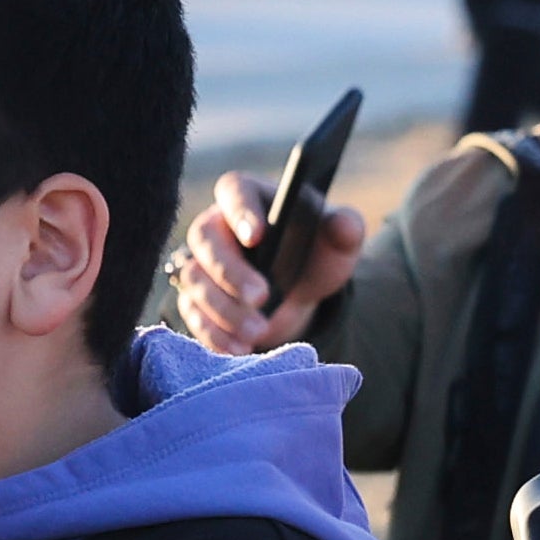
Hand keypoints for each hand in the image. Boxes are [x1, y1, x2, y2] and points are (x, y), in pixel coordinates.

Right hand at [169, 171, 365, 353]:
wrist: (303, 287)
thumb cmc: (316, 250)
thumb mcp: (337, 238)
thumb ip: (345, 228)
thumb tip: (344, 225)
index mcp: (249, 196)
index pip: (234, 190)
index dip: (241, 211)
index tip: (259, 236)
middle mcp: (217, 226)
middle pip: (205, 240)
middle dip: (231, 272)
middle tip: (262, 296)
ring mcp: (201, 263)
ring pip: (195, 281)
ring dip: (224, 310)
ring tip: (259, 331)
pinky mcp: (196, 298)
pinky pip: (194, 314)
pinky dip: (214, 334)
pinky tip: (239, 349)